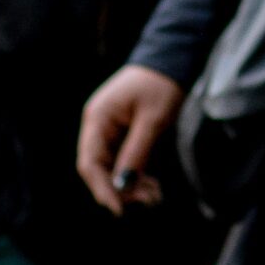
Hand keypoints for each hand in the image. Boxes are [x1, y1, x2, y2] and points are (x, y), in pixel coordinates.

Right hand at [77, 63, 184, 213]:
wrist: (174, 56)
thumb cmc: (162, 84)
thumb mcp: (153, 120)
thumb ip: (137, 152)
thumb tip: (124, 185)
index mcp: (97, 119)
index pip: (90, 163)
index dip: (102, 188)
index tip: (119, 208)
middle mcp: (98, 126)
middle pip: (100, 168)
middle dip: (121, 188)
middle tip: (149, 200)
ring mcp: (110, 129)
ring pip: (113, 166)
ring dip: (131, 184)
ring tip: (155, 196)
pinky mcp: (124, 131)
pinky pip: (124, 159)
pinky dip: (136, 172)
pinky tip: (153, 186)